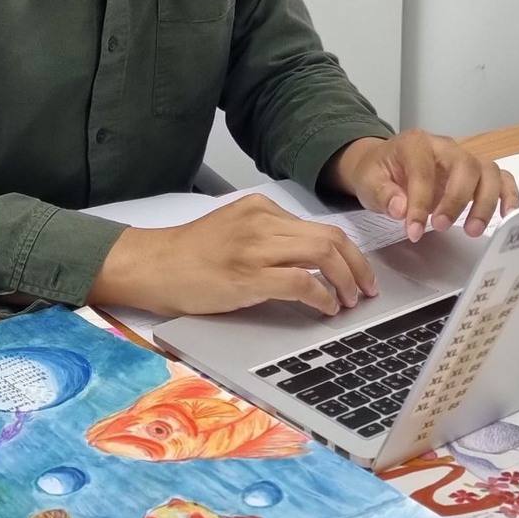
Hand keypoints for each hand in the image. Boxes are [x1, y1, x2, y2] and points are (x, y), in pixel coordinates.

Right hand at [91, 194, 378, 319]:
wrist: (152, 265)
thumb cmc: (190, 255)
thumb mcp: (234, 230)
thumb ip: (269, 237)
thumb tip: (312, 261)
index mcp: (260, 209)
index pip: (321, 227)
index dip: (349, 253)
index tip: (359, 273)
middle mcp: (262, 222)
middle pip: (331, 238)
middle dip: (357, 267)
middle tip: (366, 291)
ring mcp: (255, 248)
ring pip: (323, 256)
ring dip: (345, 282)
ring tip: (348, 302)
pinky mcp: (247, 277)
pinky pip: (301, 283)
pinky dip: (322, 297)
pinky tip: (325, 309)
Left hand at [329, 130, 518, 242]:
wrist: (384, 164)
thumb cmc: (378, 172)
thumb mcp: (368, 182)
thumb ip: (382, 194)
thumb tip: (401, 209)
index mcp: (415, 143)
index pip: (424, 170)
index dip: (420, 202)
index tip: (414, 231)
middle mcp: (445, 145)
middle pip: (465, 165)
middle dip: (457, 200)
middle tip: (442, 227)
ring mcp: (463, 157)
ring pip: (488, 171)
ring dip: (485, 202)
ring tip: (473, 230)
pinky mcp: (475, 172)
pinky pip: (501, 177)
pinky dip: (508, 194)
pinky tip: (506, 216)